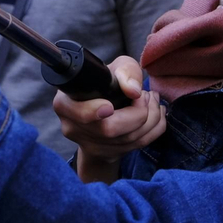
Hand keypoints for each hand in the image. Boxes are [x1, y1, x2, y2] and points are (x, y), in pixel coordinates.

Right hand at [55, 56, 165, 182]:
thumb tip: (134, 91)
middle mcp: (73, 128)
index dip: (92, 112)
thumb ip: (125, 71)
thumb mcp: (114, 68)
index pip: (76, 113)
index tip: (109, 106)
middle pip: (109, 130)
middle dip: (137, 113)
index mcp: (65, 104)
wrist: (103, 109)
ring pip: (129, 139)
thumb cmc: (106, 84)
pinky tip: (156, 113)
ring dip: (151, 118)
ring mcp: (90, 145)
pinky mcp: (108, 155)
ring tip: (152, 100)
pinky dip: (155, 128)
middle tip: (146, 95)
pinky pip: (139, 145)